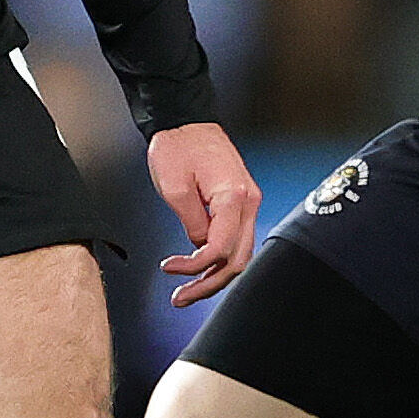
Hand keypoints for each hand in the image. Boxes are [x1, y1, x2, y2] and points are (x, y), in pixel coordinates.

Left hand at [148, 120, 262, 307]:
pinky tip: (202, 269)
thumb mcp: (175, 187)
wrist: (185, 120)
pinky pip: (236, 240)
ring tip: (189, 291)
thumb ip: (192, 223)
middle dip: (210, 284)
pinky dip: (220, 259)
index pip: (220, 248)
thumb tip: (200, 247)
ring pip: (240, 253)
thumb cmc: (178, 144)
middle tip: (182, 297)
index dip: (195, 266)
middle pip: (238, 259)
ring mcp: (247, 202)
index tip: (170, 268)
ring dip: (215, 276)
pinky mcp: (240, 203)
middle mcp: (248, 201)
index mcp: (234, 196)